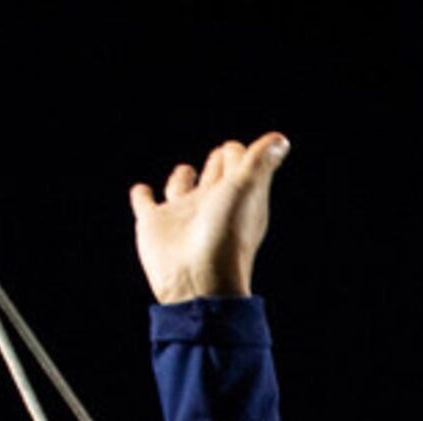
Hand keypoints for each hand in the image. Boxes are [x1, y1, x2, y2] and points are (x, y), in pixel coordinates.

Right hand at [132, 132, 289, 303]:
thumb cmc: (226, 234)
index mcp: (235, 195)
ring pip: (181, 188)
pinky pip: (144, 203)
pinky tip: (142, 190)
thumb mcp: (246, 188)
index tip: (236, 151)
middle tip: (224, 152)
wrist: (197, 280)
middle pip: (215, 176)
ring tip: (187, 171)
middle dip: (219, 162)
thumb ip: (260, 161)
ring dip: (182, 177)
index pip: (238, 164)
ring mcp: (181, 214)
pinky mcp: (153, 224)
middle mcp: (210, 204)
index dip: (238, 154)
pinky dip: (142, 195)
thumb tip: (281, 139)